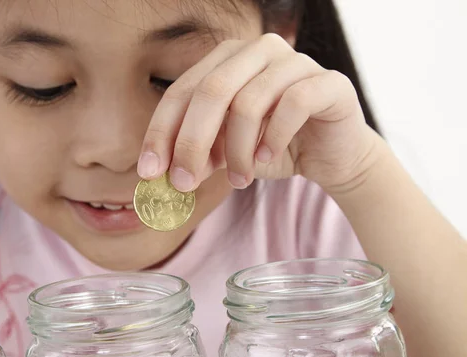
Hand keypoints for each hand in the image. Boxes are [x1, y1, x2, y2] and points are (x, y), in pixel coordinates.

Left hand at [137, 33, 379, 192]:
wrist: (331, 155)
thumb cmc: (271, 147)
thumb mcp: (224, 153)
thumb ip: (196, 155)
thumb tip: (159, 174)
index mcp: (225, 59)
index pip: (181, 91)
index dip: (162, 131)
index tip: (149, 171)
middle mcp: (257, 50)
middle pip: (210, 91)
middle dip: (191, 143)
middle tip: (183, 183)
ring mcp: (295, 60)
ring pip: (248, 103)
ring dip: (237, 151)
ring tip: (239, 179)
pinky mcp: (328, 81)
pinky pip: (293, 104)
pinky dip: (274, 138)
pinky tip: (268, 157)